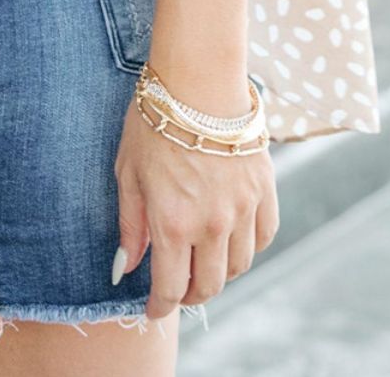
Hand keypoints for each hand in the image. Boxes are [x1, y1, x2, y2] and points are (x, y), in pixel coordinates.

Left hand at [113, 93, 278, 319]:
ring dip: (218, 272)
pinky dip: (248, 247)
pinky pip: (263, 237)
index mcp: (172, 222)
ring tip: (201, 261)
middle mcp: (212, 224)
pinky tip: (231, 238)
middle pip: (208, 285)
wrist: (199, 78)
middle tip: (176, 287)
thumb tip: (125, 266)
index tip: (152, 310)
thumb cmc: (154, 121)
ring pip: (237, 265)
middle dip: (189, 294)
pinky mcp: (265, 190)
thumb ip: (130, 223)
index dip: (159, 306)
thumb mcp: (128, 171)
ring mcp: (243, 208)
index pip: (170, 288)